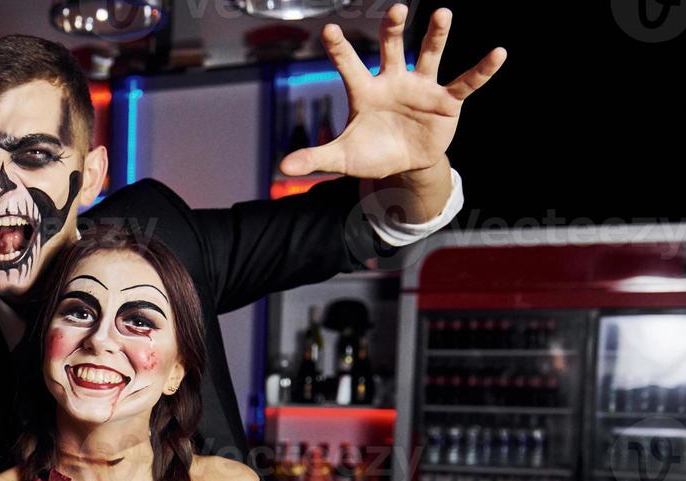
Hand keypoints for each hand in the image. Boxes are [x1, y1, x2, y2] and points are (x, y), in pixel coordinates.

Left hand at [280, 5, 505, 179]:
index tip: (329, 30)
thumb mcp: (341, 157)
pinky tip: (498, 53)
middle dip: (392, 29)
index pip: (349, 65)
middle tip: (395, 10)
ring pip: (429, 54)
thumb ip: (314, 158)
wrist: (403, 165)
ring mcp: (421, 87)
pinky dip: (482, 69)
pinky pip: (466, 82)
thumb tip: (281, 167)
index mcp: (365, 91)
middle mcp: (394, 81)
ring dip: (436, 35)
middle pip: (392, 48)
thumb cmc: (371, 152)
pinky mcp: (446, 101)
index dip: (339, 49)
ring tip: (443, 13)